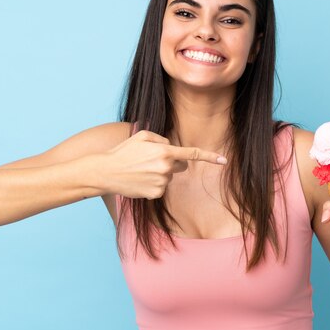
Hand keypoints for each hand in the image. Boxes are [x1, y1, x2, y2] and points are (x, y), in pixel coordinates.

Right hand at [88, 130, 226, 198]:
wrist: (106, 172)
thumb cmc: (124, 151)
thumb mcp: (142, 135)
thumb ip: (162, 139)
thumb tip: (172, 148)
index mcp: (165, 151)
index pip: (191, 154)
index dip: (209, 157)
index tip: (223, 160)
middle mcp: (166, 167)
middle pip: (180, 166)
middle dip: (171, 162)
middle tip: (150, 160)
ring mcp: (161, 182)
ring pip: (169, 177)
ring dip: (159, 173)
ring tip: (140, 170)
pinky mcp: (156, 194)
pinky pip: (161, 188)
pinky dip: (153, 184)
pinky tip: (139, 180)